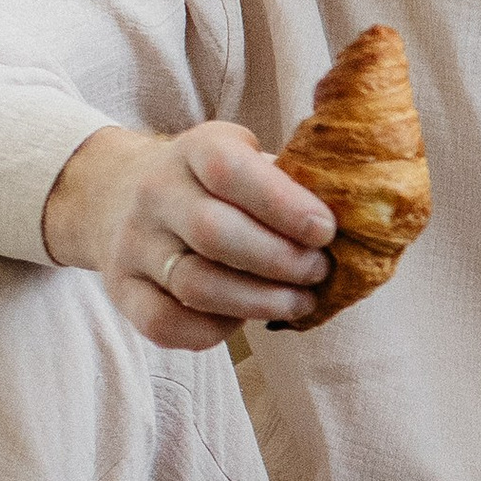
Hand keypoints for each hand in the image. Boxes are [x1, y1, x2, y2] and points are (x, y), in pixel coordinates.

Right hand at [41, 123, 333, 351]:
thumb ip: (290, 183)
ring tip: (298, 302)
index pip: (229, 171)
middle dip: (280, 261)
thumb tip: (362, 221)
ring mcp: (133, 243)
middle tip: (319, 272)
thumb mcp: (245, 159)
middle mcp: (156, 192)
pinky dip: (213, 332)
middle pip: (215, 233)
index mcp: (195, 149)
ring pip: (195, 284)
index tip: (325, 231)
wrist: (118, 193)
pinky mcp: (121, 288)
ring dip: (259, 302)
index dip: (283, 204)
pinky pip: (164, 323)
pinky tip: (244, 320)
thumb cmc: (212, 185)